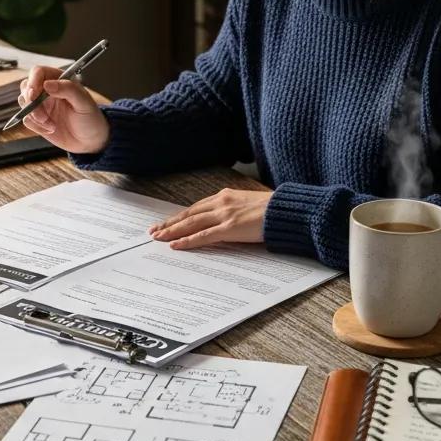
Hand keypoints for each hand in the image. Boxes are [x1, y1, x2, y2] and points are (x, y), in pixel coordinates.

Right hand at [19, 65, 109, 154]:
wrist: (90, 141)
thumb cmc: (91, 118)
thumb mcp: (84, 103)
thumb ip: (68, 90)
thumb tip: (48, 84)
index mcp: (60, 80)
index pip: (38, 72)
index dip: (33, 81)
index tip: (34, 94)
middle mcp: (48, 90)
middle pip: (26, 86)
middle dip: (30, 101)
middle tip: (42, 115)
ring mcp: (41, 105)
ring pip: (24, 103)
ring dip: (34, 115)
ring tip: (51, 125)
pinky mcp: (37, 119)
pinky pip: (27, 119)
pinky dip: (37, 126)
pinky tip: (51, 129)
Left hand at [148, 188, 271, 250]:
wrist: (286, 210)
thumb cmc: (272, 209)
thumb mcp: (248, 204)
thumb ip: (234, 210)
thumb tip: (225, 220)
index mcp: (225, 196)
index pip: (196, 208)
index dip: (180, 216)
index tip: (167, 222)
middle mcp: (221, 202)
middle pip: (189, 214)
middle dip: (170, 223)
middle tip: (154, 230)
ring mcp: (224, 215)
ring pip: (191, 224)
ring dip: (172, 231)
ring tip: (158, 237)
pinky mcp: (230, 228)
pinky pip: (203, 236)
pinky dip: (187, 241)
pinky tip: (175, 245)